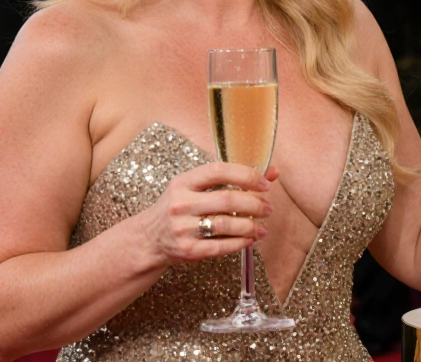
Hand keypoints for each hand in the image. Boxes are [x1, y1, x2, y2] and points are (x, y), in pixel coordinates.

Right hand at [135, 161, 276, 266]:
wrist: (149, 238)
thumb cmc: (178, 208)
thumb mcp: (195, 188)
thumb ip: (230, 179)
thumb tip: (271, 172)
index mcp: (183, 182)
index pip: (218, 171)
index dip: (246, 175)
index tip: (264, 183)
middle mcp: (181, 203)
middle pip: (227, 200)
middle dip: (255, 204)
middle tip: (268, 208)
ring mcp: (183, 227)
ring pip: (226, 225)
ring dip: (251, 226)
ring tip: (261, 228)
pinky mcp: (187, 250)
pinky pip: (220, 246)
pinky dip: (240, 243)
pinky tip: (249, 240)